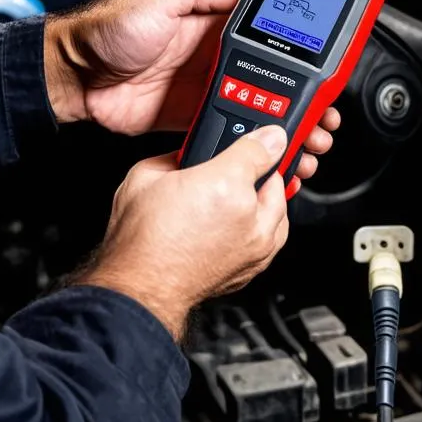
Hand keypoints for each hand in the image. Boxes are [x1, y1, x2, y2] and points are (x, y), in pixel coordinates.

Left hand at [44, 0, 340, 184]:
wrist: (74, 76)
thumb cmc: (107, 30)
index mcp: (211, 21)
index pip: (267, 30)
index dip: (298, 46)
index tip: (323, 63)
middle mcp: (213, 54)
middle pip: (272, 74)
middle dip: (303, 94)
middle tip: (324, 112)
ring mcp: (204, 86)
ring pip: (258, 105)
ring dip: (284, 121)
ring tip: (308, 136)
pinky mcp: (190, 116)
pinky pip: (229, 127)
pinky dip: (250, 140)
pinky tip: (270, 150)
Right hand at [73, 125, 290, 340]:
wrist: (140, 285)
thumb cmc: (140, 240)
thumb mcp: (146, 176)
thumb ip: (175, 156)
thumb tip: (186, 152)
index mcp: (225, 186)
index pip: (261, 148)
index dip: (262, 138)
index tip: (265, 136)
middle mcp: (250, 219)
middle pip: (279, 181)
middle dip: (267, 169)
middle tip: (252, 162)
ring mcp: (255, 248)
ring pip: (281, 214)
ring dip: (271, 200)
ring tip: (251, 191)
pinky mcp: (252, 268)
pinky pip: (272, 241)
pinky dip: (266, 227)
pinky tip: (247, 221)